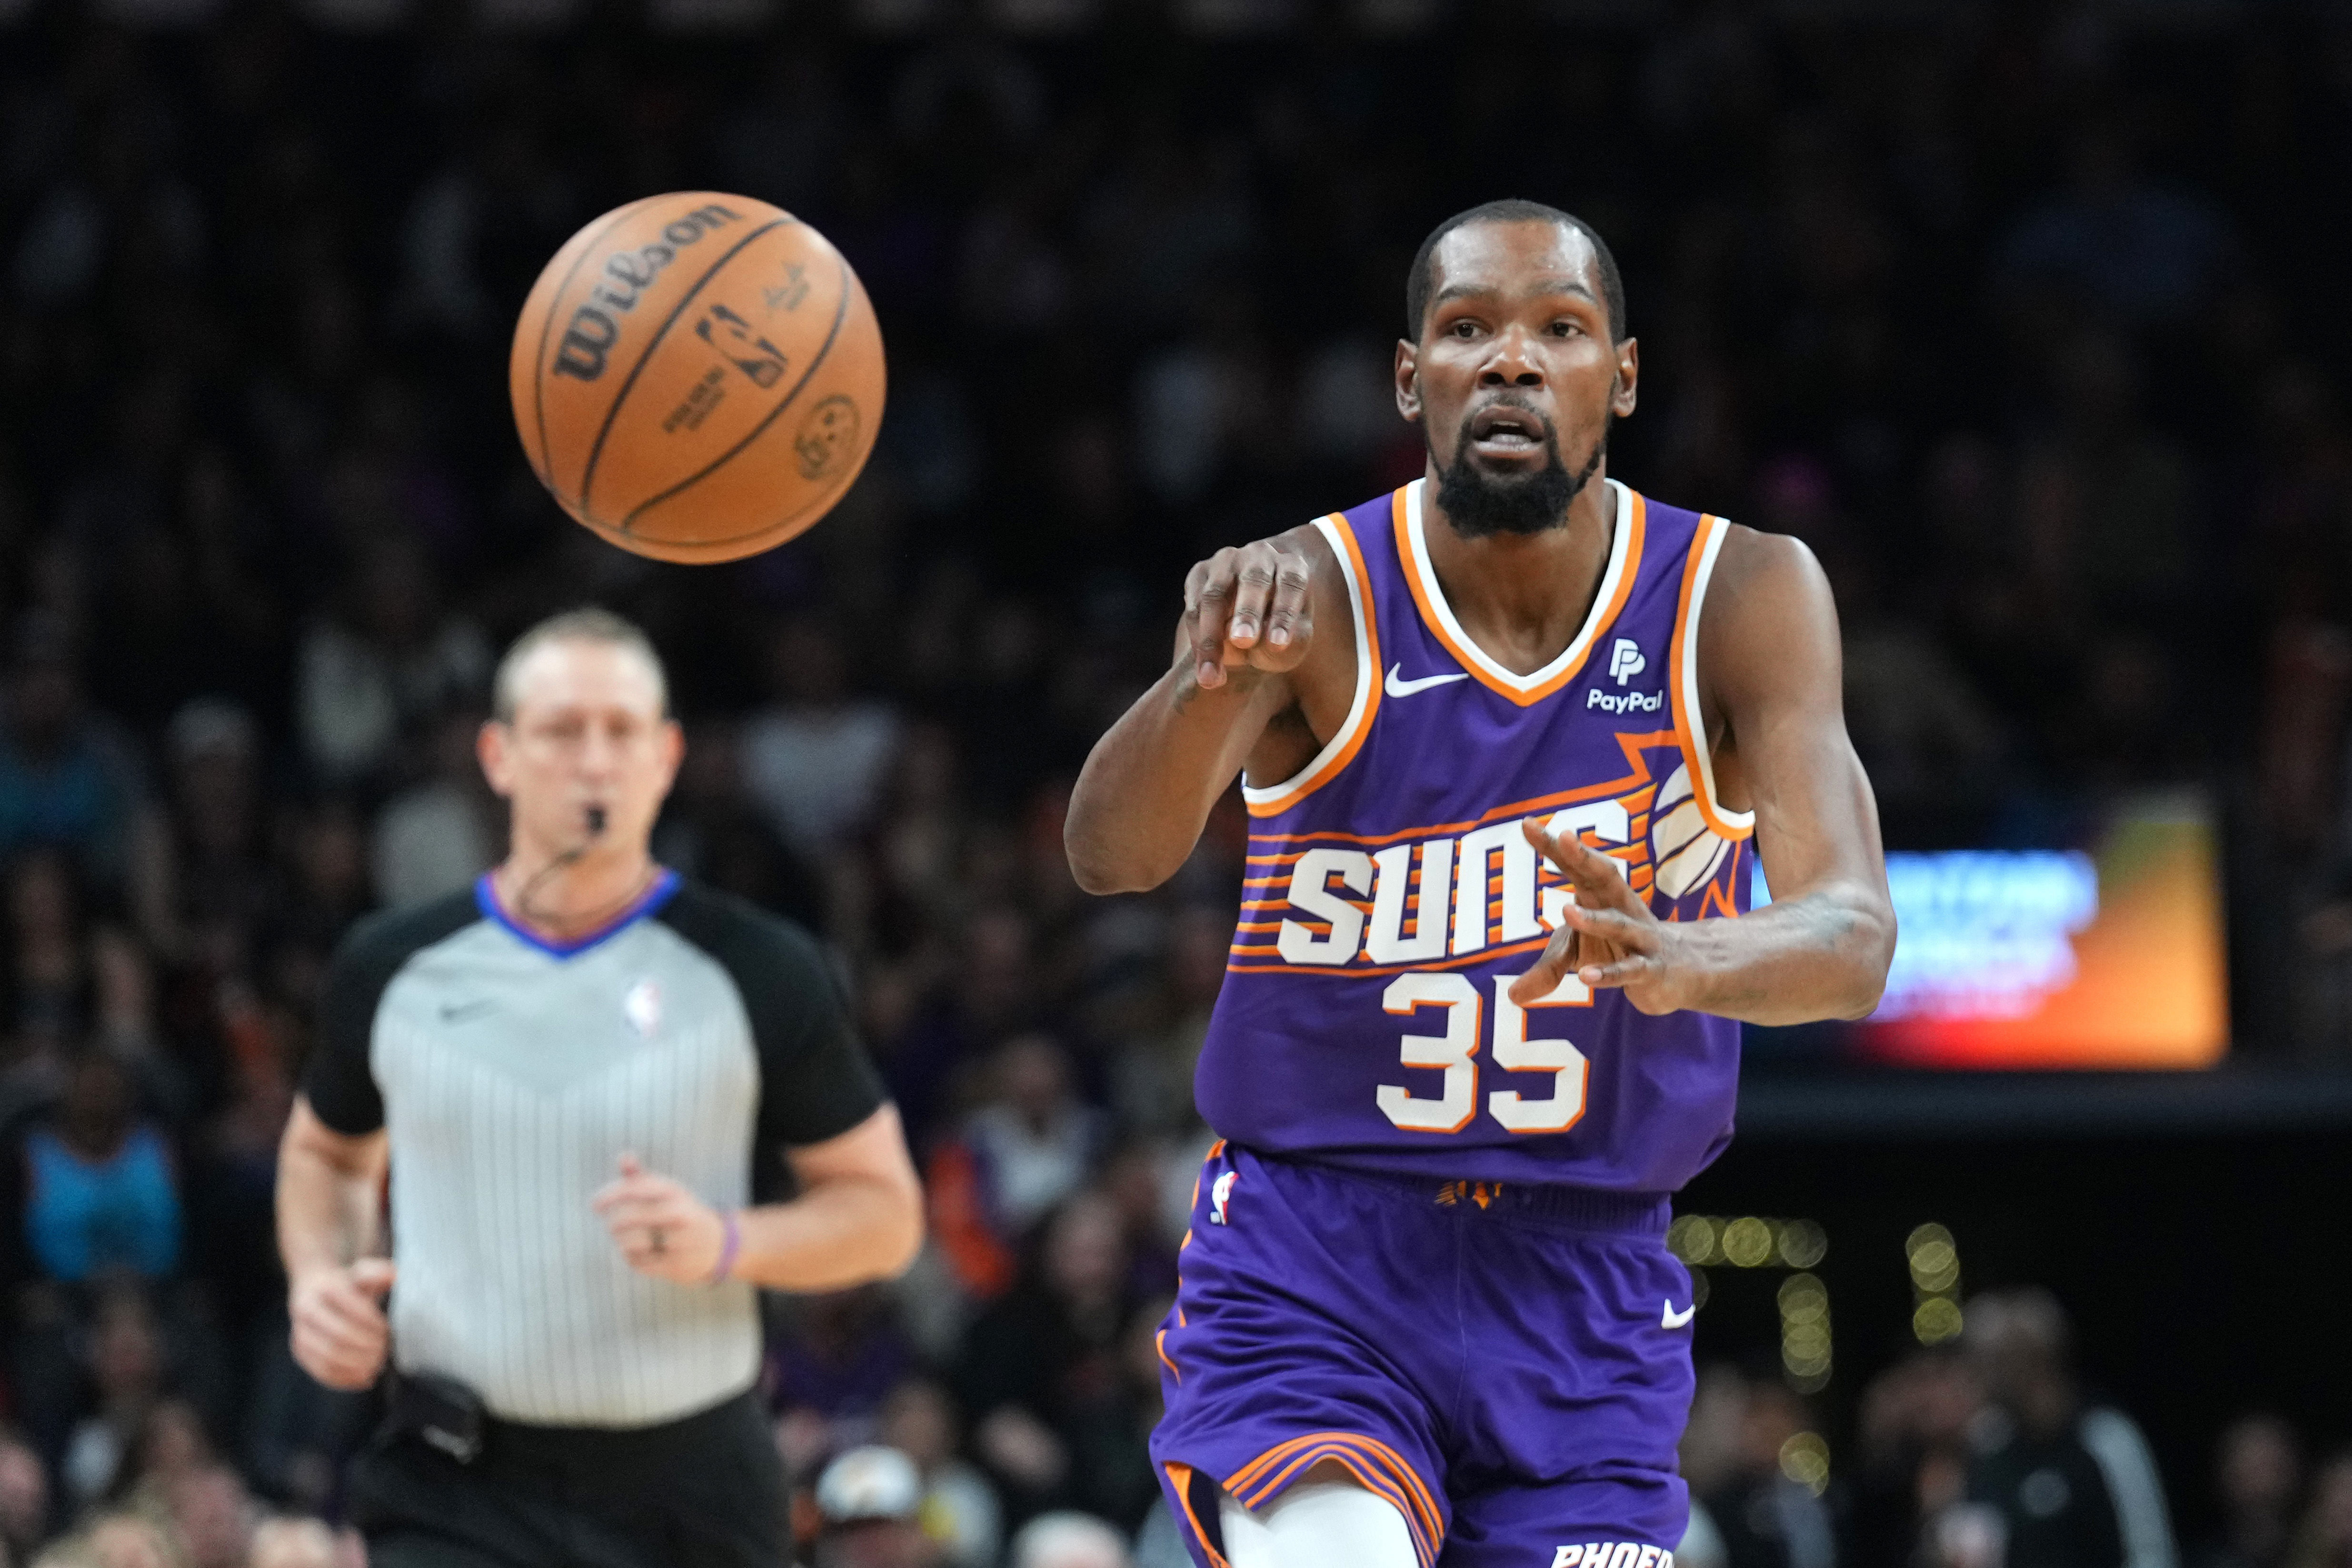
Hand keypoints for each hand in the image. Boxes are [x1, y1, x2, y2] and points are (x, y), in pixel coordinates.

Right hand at [289, 1258, 395, 1390]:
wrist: (314, 1291)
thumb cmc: (347, 1285)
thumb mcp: (362, 1273)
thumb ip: (378, 1272)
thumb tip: (393, 1275)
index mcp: (325, 1288)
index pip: (352, 1309)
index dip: (373, 1323)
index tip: (388, 1330)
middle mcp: (306, 1310)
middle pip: (339, 1336)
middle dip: (366, 1347)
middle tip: (385, 1351)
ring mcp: (300, 1334)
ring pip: (327, 1358)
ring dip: (356, 1366)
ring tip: (376, 1366)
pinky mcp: (300, 1353)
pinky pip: (320, 1372)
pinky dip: (345, 1380)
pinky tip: (365, 1380)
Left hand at [592, 1153, 726, 1283]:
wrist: (719, 1246)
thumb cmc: (682, 1215)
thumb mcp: (669, 1193)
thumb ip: (642, 1177)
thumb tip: (624, 1156)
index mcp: (675, 1192)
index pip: (636, 1188)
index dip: (611, 1195)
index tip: (594, 1204)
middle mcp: (680, 1214)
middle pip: (629, 1218)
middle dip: (614, 1223)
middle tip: (613, 1227)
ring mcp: (680, 1241)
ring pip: (630, 1243)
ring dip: (622, 1243)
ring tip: (627, 1240)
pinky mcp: (676, 1265)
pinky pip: (638, 1263)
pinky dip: (633, 1259)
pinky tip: (642, 1255)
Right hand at [1182, 538, 1314, 691]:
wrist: (1247, 629)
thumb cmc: (1277, 635)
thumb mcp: (1293, 644)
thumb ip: (1290, 642)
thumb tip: (1265, 638)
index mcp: (1292, 567)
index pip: (1291, 584)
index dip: (1285, 613)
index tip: (1279, 645)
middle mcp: (1259, 556)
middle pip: (1254, 580)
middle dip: (1247, 612)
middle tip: (1244, 641)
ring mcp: (1225, 562)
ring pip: (1214, 596)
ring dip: (1211, 637)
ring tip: (1212, 676)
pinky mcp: (1199, 575)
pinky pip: (1194, 607)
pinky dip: (1197, 640)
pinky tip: (1204, 670)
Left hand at [1510, 816, 1690, 1013]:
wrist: (1680, 973)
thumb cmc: (1622, 951)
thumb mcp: (1580, 955)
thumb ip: (1547, 970)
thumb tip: (1512, 996)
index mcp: (1602, 895)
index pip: (1577, 865)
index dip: (1554, 846)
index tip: (1527, 824)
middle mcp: (1622, 908)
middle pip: (1604, 877)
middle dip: (1584, 857)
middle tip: (1564, 837)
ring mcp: (1639, 938)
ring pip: (1617, 924)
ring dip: (1593, 919)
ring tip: (1565, 911)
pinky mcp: (1651, 969)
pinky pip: (1629, 970)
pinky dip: (1608, 972)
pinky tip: (1585, 975)